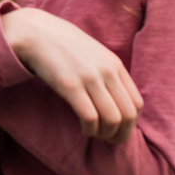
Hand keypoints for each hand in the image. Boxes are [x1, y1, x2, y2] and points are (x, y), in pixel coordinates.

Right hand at [1, 7, 143, 141]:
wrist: (38, 33)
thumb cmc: (66, 48)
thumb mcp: (95, 56)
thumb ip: (109, 75)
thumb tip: (118, 103)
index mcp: (115, 65)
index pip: (137, 104)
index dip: (131, 124)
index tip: (120, 131)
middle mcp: (107, 72)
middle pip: (128, 115)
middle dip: (121, 135)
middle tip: (110, 141)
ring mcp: (89, 78)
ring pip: (112, 119)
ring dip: (106, 134)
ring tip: (95, 134)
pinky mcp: (70, 85)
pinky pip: (90, 117)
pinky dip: (90, 130)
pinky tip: (84, 129)